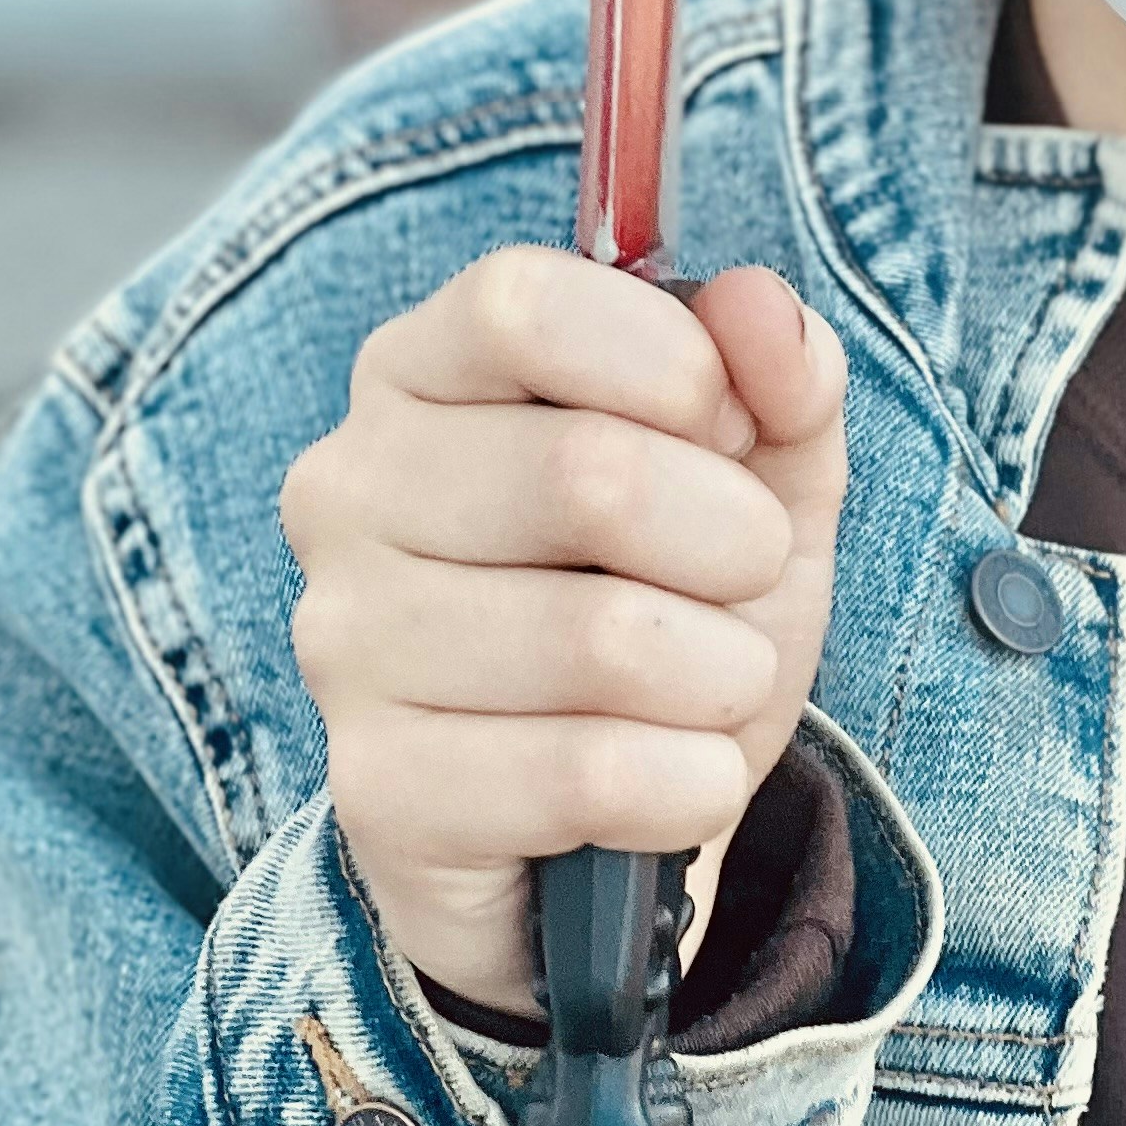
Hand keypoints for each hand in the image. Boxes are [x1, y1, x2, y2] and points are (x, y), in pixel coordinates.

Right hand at [282, 251, 847, 1020]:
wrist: (615, 821)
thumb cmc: (676, 597)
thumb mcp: (761, 472)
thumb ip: (781, 374)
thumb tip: (758, 309)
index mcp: (419, 372)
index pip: (521, 304)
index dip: (671, 363)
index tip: (729, 428)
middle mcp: (349, 492)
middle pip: (586, 472)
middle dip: (736, 539)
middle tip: (745, 578)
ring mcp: (345, 645)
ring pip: (603, 638)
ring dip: (725, 672)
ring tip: (711, 683)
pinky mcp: (379, 793)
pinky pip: (590, 777)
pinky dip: (692, 781)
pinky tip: (675, 778)